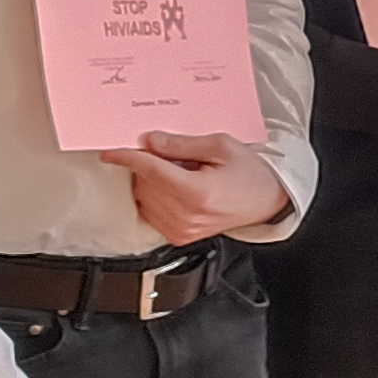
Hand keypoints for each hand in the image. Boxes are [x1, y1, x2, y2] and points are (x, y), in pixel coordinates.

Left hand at [100, 131, 288, 242]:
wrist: (267, 200)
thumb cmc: (249, 173)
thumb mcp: (220, 146)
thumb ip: (181, 144)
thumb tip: (150, 140)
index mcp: (197, 193)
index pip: (151, 170)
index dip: (128, 157)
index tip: (110, 151)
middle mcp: (187, 216)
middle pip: (144, 183)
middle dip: (148, 164)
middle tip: (169, 153)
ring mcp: (182, 230)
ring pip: (143, 198)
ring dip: (150, 181)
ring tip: (180, 172)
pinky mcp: (179, 237)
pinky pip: (150, 213)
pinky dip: (153, 196)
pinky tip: (175, 187)